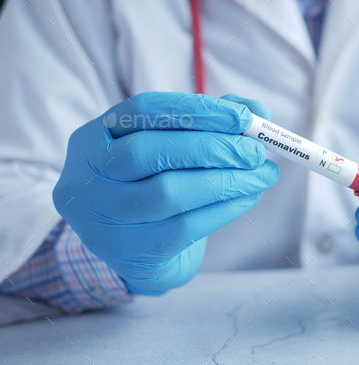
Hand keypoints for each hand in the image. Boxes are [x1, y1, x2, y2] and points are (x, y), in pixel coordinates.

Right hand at [53, 92, 278, 294]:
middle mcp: (88, 177)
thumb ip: (212, 122)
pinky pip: (185, 227)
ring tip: (263, 174)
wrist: (135, 246)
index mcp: (93, 138)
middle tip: (256, 151)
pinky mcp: (129, 253)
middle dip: (213, 148)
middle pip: (149, 152)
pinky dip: (225, 208)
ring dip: (227, 180)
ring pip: (169, 193)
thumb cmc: (155, 182)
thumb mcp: (171, 146)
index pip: (142, 111)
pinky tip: (249, 196)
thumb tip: (257, 113)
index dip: (196, 110)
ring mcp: (103, 219)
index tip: (242, 117)